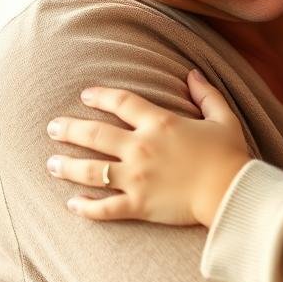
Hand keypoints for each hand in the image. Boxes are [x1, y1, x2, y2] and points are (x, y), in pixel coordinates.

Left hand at [45, 70, 249, 226]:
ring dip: (66, 166)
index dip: (100, 95)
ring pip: (90, 171)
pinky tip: (72, 204)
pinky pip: (104, 208)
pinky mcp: (138, 206)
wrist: (231, 192)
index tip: (85, 94)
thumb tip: (192, 73)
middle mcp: (141, 147)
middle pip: (94, 134)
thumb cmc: (230, 154)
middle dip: (68, 129)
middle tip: (52, 128)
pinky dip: (85, 208)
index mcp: (160, 123)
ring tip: (51, 165)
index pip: (120, 102)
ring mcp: (136, 178)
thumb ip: (206, 94)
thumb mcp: (223, 117)